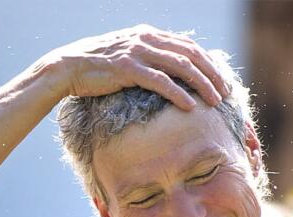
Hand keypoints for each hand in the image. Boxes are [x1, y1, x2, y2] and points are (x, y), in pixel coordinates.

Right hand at [42, 25, 229, 109]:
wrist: (67, 67)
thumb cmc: (96, 68)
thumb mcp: (126, 56)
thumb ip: (147, 58)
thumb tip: (165, 73)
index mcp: (149, 34)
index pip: (188, 46)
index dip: (209, 62)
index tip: (222, 80)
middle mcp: (146, 38)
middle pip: (191, 54)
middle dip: (212, 74)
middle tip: (226, 92)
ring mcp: (137, 52)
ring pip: (181, 66)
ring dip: (202, 84)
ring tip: (215, 101)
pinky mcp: (127, 69)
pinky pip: (160, 81)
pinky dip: (178, 94)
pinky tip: (190, 107)